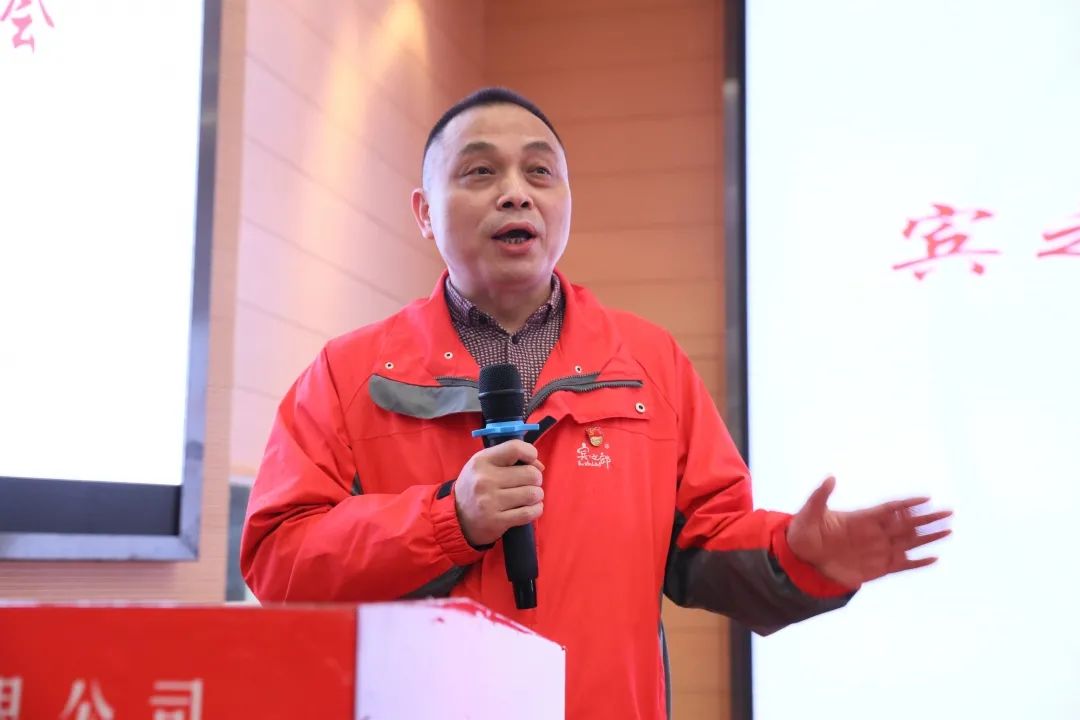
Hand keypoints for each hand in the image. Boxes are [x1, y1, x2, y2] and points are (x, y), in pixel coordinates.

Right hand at [454, 440, 544, 546]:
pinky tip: (529, 508)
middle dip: (536, 479)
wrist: (456, 518)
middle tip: (528, 483)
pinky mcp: (497, 521)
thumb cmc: (475, 487)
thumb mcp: (484, 465)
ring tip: (529, 496)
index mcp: (482, 461)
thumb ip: (509, 458)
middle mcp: (485, 480)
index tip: (531, 462)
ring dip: (536, 495)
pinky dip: (535, 510)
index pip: (515, 448)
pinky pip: (529, 513)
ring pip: (533, 494)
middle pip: (531, 474)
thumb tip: (539, 466)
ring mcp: (490, 502)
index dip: (530, 453)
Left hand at [786, 476, 951, 587]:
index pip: (890, 508)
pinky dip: (917, 562)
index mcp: (861, 517)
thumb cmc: (804, 532)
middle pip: (907, 524)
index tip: (926, 498)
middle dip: (927, 519)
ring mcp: (877, 551)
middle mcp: (874, 533)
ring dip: (928, 537)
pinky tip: (934, 558)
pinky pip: (902, 565)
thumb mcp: (809, 512)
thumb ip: (820, 495)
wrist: (801, 559)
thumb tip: (830, 477)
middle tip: (949, 512)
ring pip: (909, 542)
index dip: (907, 503)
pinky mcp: (877, 568)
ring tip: (948, 530)